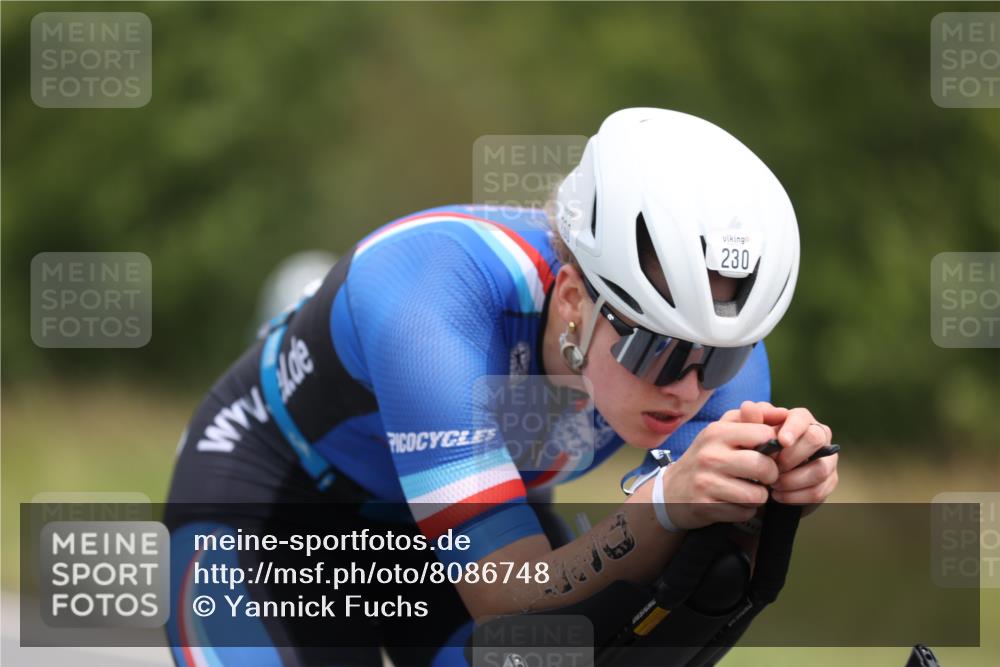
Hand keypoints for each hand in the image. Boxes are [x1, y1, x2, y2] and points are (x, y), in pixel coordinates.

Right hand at [659, 420, 780, 529]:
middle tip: (763, 477)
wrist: (671, 490)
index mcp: (717, 432)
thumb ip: (750, 420)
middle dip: (771, 475)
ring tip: (748, 490)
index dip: (774, 446)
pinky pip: (743, 512)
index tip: (767, 453)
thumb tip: (782, 413)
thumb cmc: (706, 459)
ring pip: (756, 494)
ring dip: (758, 496)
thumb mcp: (721, 433)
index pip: (764, 434)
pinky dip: (745, 510)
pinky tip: (734, 503)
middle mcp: (710, 455)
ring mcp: (706, 481)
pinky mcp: (705, 506)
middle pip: (763, 466)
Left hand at [725, 401, 838, 508]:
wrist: (762, 476)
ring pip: (820, 469)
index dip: (793, 428)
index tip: (782, 441)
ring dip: (794, 480)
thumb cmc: (756, 448)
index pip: (802, 417)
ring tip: (773, 485)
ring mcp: (827, 459)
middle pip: (815, 439)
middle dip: (792, 456)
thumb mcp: (749, 434)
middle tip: (773, 468)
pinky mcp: (828, 481)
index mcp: (800, 419)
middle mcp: (819, 435)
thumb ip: (750, 421)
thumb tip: (748, 406)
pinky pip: (819, 491)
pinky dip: (797, 496)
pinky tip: (779, 496)